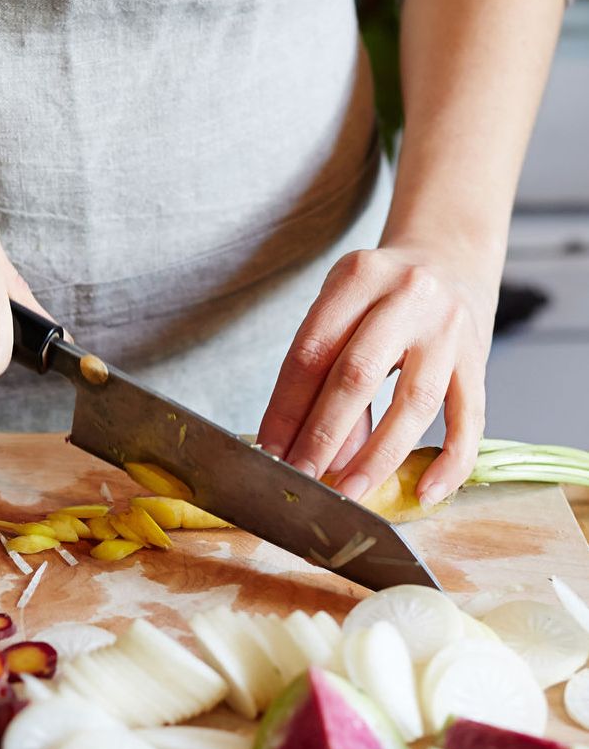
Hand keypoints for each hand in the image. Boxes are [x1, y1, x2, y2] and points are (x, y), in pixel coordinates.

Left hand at [257, 244, 497, 507]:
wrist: (450, 255)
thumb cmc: (379, 295)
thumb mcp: (343, 311)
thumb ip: (326, 373)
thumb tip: (314, 454)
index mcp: (357, 277)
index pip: (311, 354)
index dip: (286, 409)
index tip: (269, 452)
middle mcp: (407, 296)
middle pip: (356, 375)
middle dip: (322, 436)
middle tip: (301, 479)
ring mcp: (449, 327)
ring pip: (413, 402)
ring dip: (376, 456)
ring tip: (348, 492)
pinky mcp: (480, 358)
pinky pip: (470, 418)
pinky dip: (449, 461)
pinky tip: (425, 493)